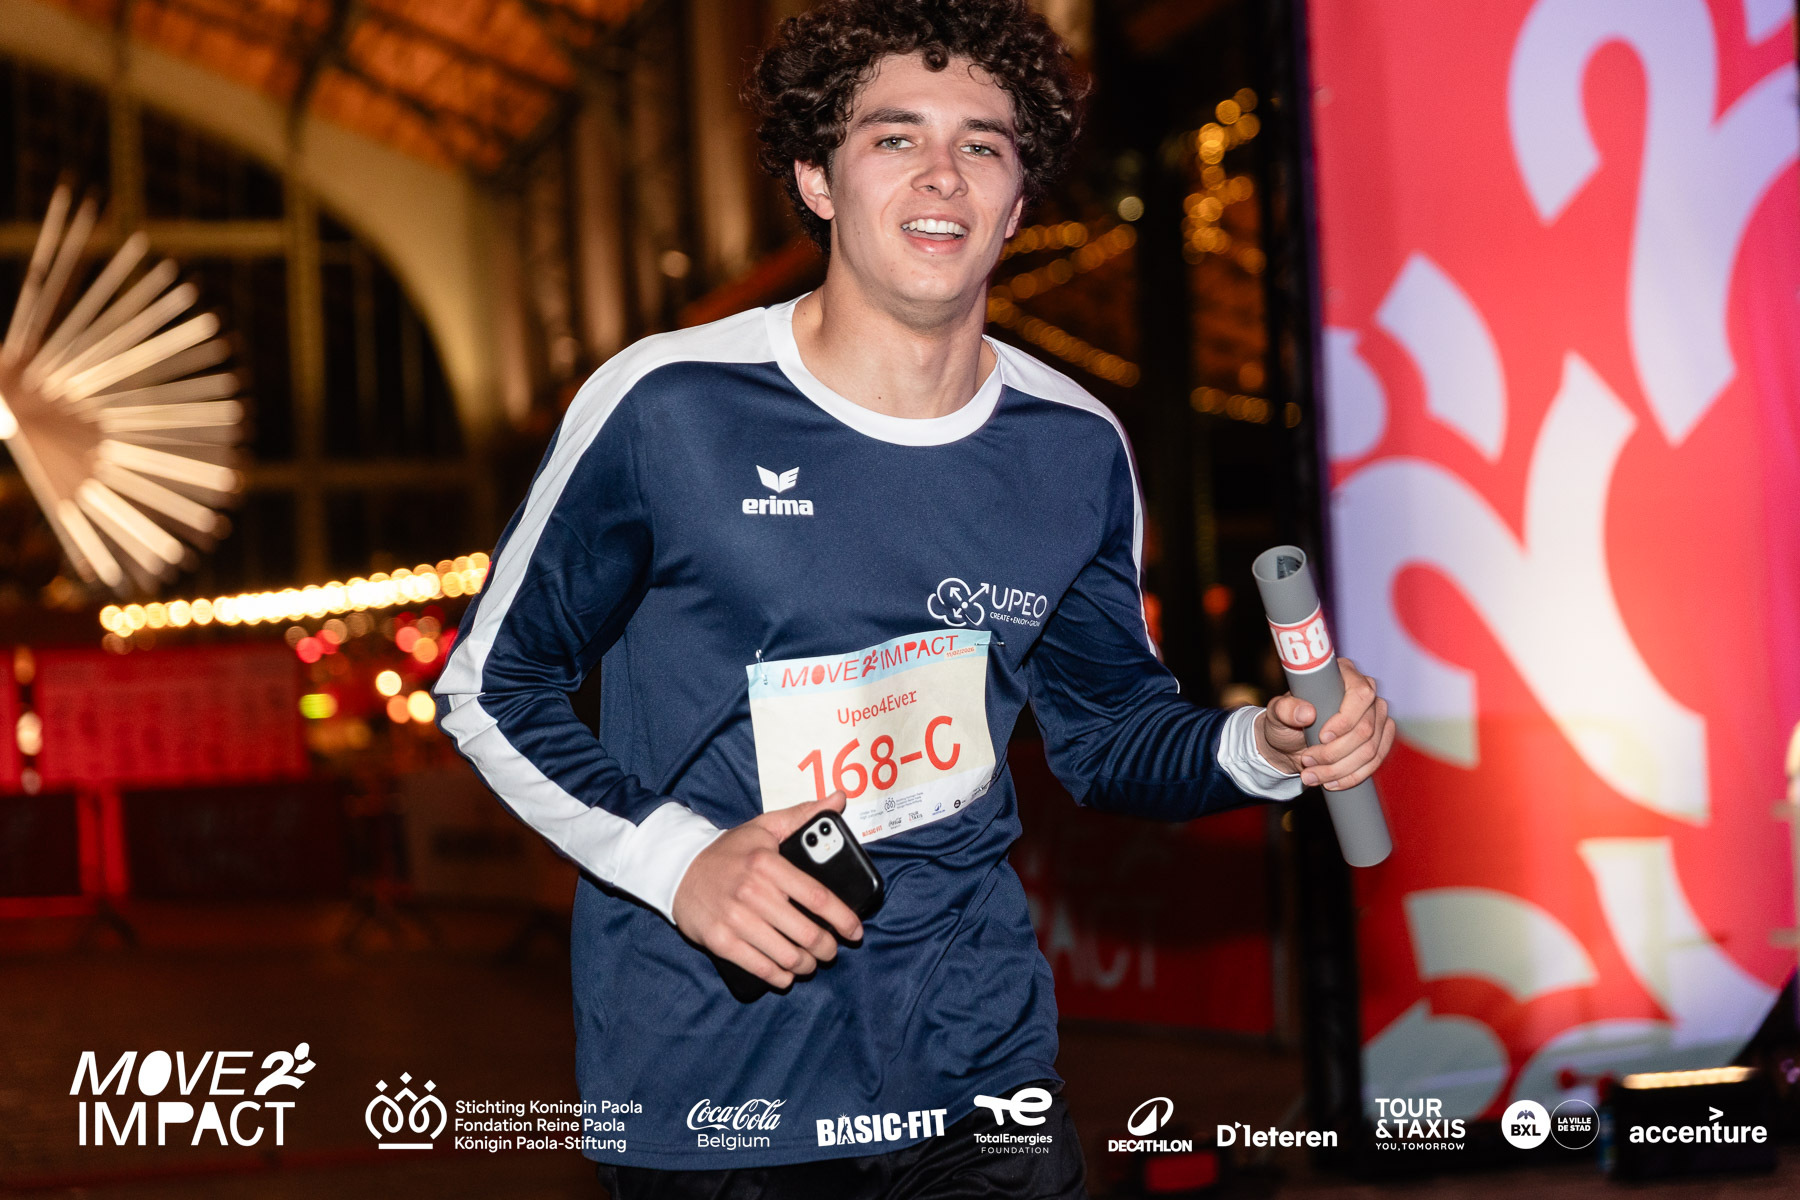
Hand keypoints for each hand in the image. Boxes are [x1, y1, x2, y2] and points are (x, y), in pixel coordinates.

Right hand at [671, 791, 863, 989]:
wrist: (678, 869)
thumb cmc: (729, 851)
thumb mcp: (764, 826)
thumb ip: (803, 815)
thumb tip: (839, 798)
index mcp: (768, 863)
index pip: (817, 896)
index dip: (842, 918)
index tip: (855, 930)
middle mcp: (753, 892)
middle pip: (806, 932)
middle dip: (827, 948)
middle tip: (831, 950)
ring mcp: (735, 919)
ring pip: (786, 955)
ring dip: (806, 965)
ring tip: (811, 962)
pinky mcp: (720, 941)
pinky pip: (759, 967)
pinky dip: (779, 976)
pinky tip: (787, 974)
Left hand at [1255, 658, 1395, 790]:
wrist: (1289, 743)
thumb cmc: (1284, 721)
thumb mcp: (1276, 713)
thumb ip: (1285, 709)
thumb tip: (1307, 712)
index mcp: (1345, 674)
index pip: (1361, 695)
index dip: (1345, 720)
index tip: (1322, 737)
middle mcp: (1367, 693)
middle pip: (1365, 729)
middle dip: (1335, 752)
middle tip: (1307, 761)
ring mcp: (1377, 716)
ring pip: (1371, 750)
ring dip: (1340, 769)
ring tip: (1311, 776)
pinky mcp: (1380, 738)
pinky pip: (1375, 762)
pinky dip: (1352, 777)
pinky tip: (1332, 783)